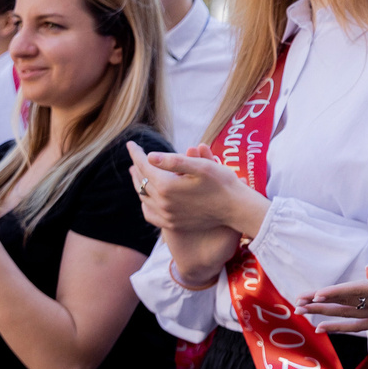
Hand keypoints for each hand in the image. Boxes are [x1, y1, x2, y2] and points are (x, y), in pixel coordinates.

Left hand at [129, 143, 265, 235]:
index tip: (131, 144)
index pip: (144, 166)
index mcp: (167, 186)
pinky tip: (148, 198)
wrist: (236, 209)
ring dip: (139, 183)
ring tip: (138, 173)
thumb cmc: (223, 183)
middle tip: (135, 156)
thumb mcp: (201, 166)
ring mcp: (167, 216)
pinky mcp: (173, 224)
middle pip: (141, 181)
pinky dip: (145, 203)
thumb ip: (174, 161)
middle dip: (137, 167)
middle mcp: (163, 203)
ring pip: (144, 197)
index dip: (136, 154)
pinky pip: (150, 214)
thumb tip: (150, 156)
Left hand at [301, 238, 367, 352]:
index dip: (337, 292)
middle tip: (298, 303)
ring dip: (324, 314)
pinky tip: (323, 327)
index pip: (358, 291)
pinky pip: (357, 325)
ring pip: (348, 315)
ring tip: (302, 312)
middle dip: (321, 304)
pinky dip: (339, 326)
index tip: (316, 294)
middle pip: (347, 304)